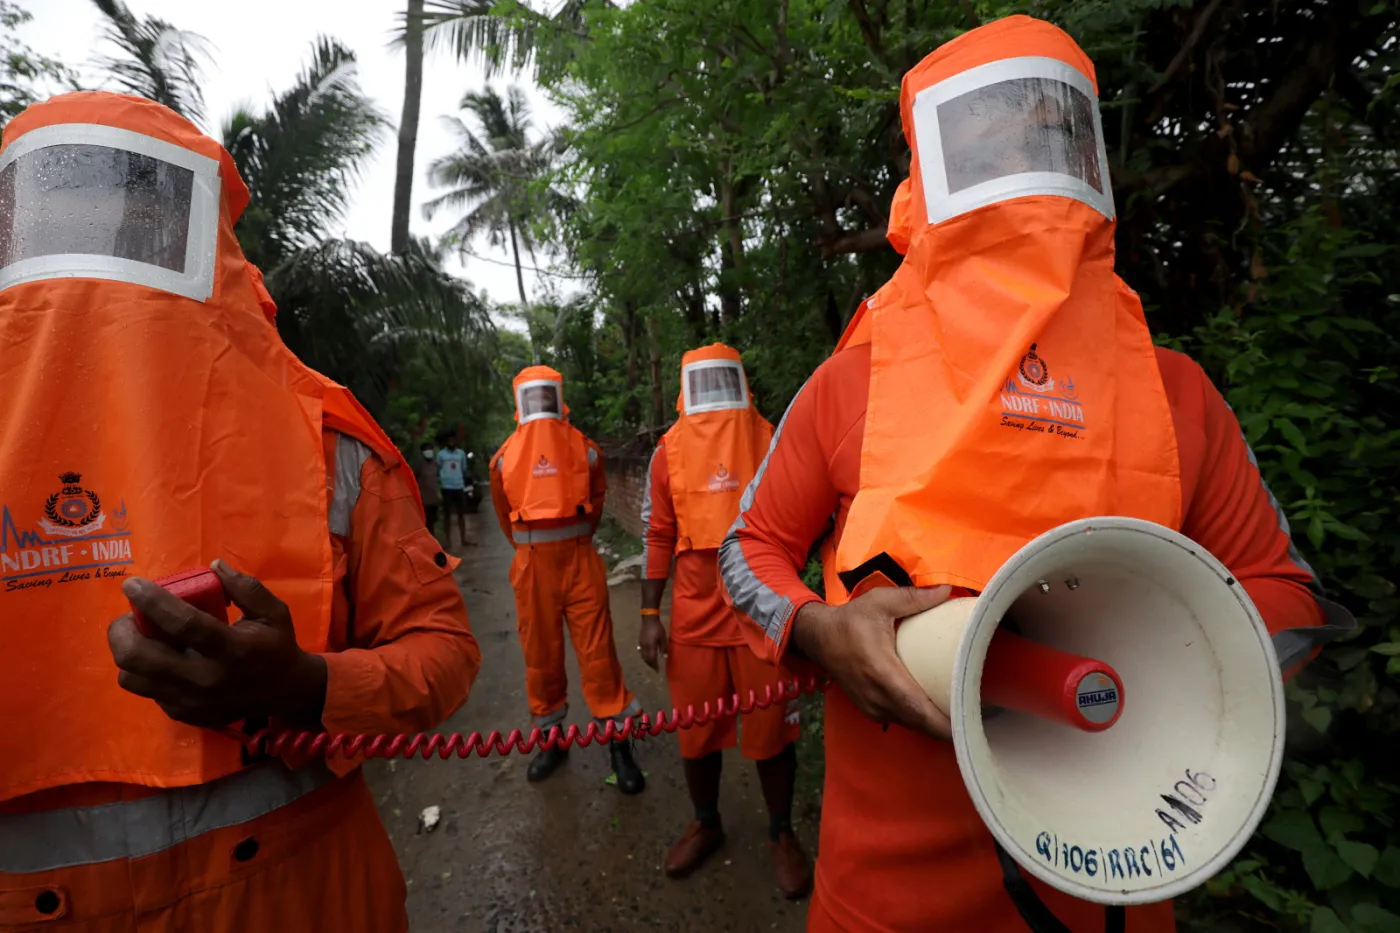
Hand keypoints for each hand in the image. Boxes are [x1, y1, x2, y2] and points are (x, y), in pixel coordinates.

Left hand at [107, 560, 326, 728]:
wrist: (284, 692)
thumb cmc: (276, 645)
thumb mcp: (273, 610)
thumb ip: (244, 587)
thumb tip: (213, 566)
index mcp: (232, 649)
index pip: (182, 624)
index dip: (152, 601)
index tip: (132, 584)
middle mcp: (206, 679)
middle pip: (139, 656)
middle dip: (122, 629)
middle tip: (130, 615)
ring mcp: (190, 701)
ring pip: (131, 676)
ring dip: (127, 651)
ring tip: (140, 636)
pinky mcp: (182, 713)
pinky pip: (146, 690)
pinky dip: (145, 670)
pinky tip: (161, 657)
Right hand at [639, 616, 666, 671]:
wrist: (649, 620)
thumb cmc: (658, 628)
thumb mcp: (663, 638)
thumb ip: (663, 648)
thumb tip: (664, 657)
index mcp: (651, 646)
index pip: (652, 659)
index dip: (655, 665)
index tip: (657, 670)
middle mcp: (644, 647)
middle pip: (646, 659)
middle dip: (651, 665)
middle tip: (655, 668)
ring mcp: (641, 644)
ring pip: (643, 656)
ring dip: (647, 661)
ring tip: (651, 664)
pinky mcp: (640, 642)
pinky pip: (641, 652)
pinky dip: (644, 656)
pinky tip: (646, 656)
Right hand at [790, 585, 952, 739]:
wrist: (818, 638)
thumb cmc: (851, 620)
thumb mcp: (880, 602)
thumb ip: (915, 598)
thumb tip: (949, 591)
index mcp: (881, 671)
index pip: (916, 706)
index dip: (941, 722)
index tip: (967, 724)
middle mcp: (876, 696)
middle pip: (918, 722)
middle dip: (946, 728)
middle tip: (976, 722)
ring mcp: (871, 706)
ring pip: (910, 725)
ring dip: (933, 726)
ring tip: (962, 719)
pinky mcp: (869, 710)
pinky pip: (900, 721)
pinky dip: (919, 721)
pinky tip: (937, 714)